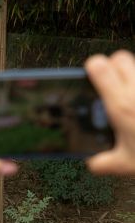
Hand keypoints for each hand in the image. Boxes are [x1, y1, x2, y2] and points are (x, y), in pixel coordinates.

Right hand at [85, 50, 134, 175]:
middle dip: (113, 66)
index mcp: (121, 106)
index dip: (92, 68)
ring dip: (132, 75)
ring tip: (131, 94)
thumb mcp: (125, 164)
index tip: (91, 75)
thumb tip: (93, 163)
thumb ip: (103, 163)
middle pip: (120, 58)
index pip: (100, 67)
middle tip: (112, 84)